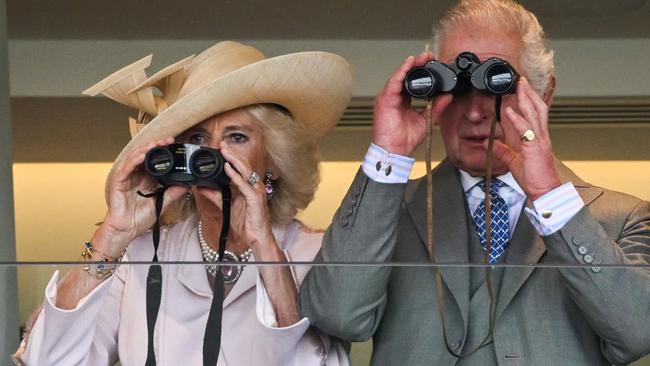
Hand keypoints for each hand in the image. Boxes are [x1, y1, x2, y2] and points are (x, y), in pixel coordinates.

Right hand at [100, 137, 188, 251]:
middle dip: (157, 145)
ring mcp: (126, 176)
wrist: (127, 229)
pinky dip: (135, 159)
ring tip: (157, 144)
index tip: (176, 146)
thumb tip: (187, 185)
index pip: (154, 159)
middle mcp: (136, 174)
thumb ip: (172, 193)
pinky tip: (143, 155)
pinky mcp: (118, 181)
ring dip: (146, 149)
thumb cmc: (139, 218)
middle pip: (145, 154)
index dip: (164, 151)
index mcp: (146, 178)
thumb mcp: (161, 203)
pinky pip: (127, 167)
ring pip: (136, 156)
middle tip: (170, 140)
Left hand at [219, 143, 274, 251]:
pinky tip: (228, 168)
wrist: (256, 237)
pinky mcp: (255, 198)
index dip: (231, 157)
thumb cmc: (246, 222)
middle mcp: (254, 185)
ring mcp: (256, 191)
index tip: (221, 148)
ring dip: (234, 160)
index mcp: (249, 186)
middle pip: (243, 165)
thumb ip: (215, 195)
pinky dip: (235, 175)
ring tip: (224, 150)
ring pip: (245, 171)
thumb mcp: (226, 206)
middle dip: (232, 154)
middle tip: (221, 144)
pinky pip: (243, 184)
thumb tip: (201, 187)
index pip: (240, 167)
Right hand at [373, 52, 452, 155]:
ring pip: (400, 75)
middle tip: (429, 56)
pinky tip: (409, 63)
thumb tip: (448, 96)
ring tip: (421, 57)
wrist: (395, 150)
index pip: (412, 82)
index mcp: (403, 101)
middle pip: (405, 76)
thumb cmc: (405, 139)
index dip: (421, 72)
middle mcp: (394, 97)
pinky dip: (402, 71)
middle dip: (417, 65)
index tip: (433, 64)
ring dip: (410, 65)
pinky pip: (394, 81)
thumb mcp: (426, 119)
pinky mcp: (385, 99)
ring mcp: (388, 97)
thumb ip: (436, 107)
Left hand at [492, 78, 560, 200]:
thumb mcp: (513, 162)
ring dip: (526, 99)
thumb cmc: (534, 178)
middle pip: (538, 108)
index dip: (528, 100)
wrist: (544, 192)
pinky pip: (526, 130)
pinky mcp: (536, 148)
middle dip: (529, 93)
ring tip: (519, 86)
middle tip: (521, 80)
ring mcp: (540, 141)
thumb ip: (502, 151)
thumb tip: (488, 143)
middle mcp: (541, 136)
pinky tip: (509, 111)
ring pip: (535, 114)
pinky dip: (518, 119)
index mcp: (537, 138)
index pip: (534, 114)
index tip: (520, 88)